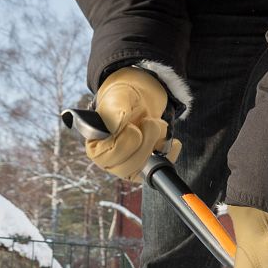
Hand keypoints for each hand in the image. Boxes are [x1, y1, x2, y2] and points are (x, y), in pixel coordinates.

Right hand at [86, 67, 181, 181]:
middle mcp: (109, 161)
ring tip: (156, 126)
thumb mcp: (118, 99)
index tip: (132, 125)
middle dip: (145, 142)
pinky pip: (160, 170)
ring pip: (144, 169)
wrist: (141, 98)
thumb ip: (114, 113)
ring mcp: (128, 166)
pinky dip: (170, 155)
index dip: (126, 141)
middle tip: (149, 122)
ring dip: (156, 145)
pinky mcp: (145, 168)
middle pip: (128, 168)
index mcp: (95, 146)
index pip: (108, 157)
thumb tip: (118, 127)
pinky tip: (172, 142)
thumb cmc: (124, 99)